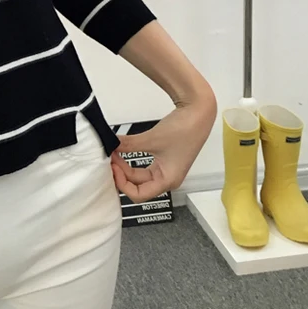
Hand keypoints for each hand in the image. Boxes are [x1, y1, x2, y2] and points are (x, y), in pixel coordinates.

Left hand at [110, 85, 215, 203]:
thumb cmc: (183, 129)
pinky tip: (122, 151)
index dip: (123, 184)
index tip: (113, 168)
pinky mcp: (163, 159)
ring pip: (139, 176)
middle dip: (121, 174)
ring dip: (125, 167)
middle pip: (137, 186)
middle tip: (109, 159)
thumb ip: (128, 145)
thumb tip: (110, 146)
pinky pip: (143, 165)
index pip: (139, 195)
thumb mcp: (151, 139)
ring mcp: (165, 169)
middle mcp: (167, 179)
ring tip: (114, 154)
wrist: (198, 113)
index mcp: (168, 181)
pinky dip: (131, 160)